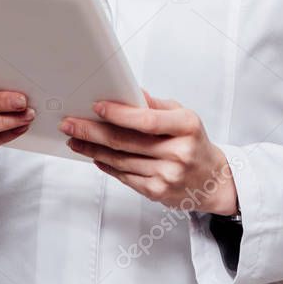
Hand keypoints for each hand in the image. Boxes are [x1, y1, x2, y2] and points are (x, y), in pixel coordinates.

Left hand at [58, 89, 237, 213]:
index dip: (118, 114)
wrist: (212, 180)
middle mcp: (178, 152)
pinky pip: (124, 176)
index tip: (96, 106)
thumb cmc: (194, 142)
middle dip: (92, 131)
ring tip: (75, 138)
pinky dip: (105, 165)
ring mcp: (167, 175)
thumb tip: (129, 92)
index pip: (146, 120)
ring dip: (92, 148)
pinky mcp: (157, 192)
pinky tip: (93, 154)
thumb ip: (155, 105)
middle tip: (70, 123)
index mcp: (186, 126)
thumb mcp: (183, 116)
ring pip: (120, 160)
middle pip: (126, 141)